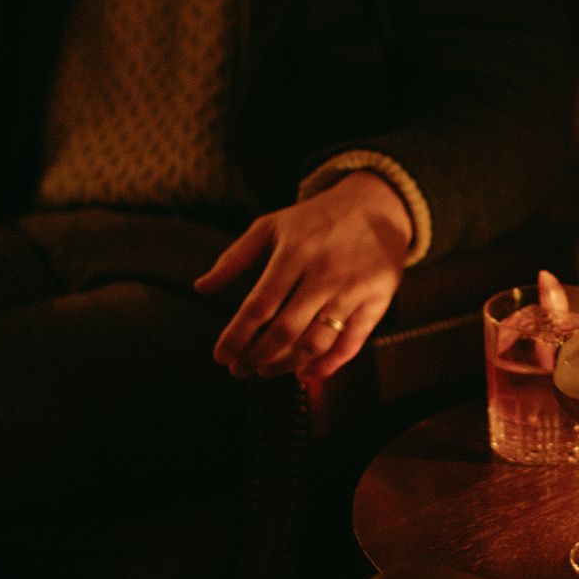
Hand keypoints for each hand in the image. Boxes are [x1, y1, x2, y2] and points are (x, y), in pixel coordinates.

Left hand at [194, 173, 410, 380]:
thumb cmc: (317, 219)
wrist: (377, 205)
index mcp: (295, 251)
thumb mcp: (271, 226)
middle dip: (257, 356)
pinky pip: (351, 344)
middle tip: (239, 369)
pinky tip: (306, 374)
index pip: (259, 305)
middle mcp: (325, 272)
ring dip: (286, 364)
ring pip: (316, 342)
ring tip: (265, 370)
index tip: (221, 356)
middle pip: (285, 329)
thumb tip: (202, 288)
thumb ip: (235, 257)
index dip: (237, 336)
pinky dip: (327, 365)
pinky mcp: (377, 301)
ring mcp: (353, 289)